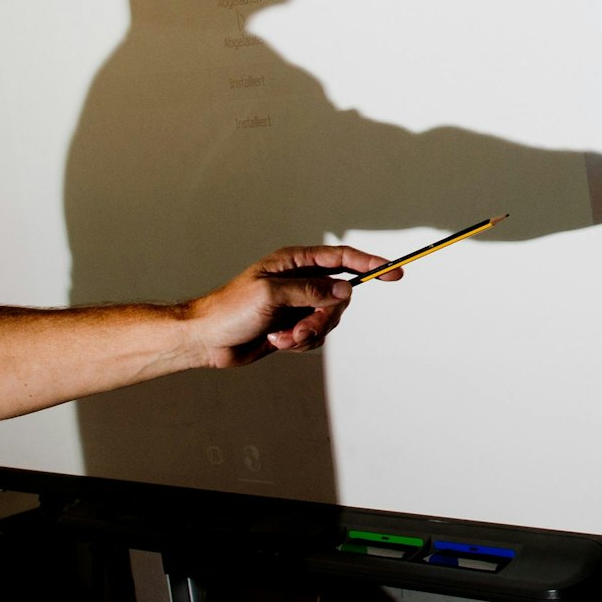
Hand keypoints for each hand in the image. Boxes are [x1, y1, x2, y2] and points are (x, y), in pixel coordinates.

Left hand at [181, 245, 391, 368]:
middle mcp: (299, 281)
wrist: (207, 341)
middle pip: (339, 296)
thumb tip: (346, 289)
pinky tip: (277, 342)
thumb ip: (311, 290)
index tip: (394, 272)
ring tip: (283, 338)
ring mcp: (298, 304)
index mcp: (294, 262)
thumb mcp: (271, 295)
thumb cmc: (230, 310)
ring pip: (328, 320)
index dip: (369, 263)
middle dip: (323, 317)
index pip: (341, 259)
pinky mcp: (294, 326)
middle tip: (303, 328)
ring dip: (308, 333)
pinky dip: (300, 342)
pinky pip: (316, 336)